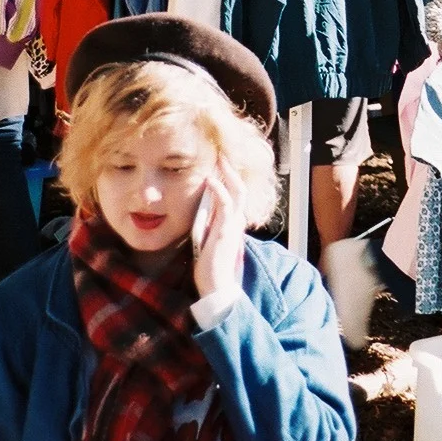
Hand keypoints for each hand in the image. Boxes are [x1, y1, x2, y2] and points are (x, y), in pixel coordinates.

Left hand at [192, 169, 245, 299]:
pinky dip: (220, 189)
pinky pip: (226, 204)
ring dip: (229, 173)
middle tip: (222, 154)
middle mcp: (237, 221)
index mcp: (234, 223)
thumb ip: (210, 226)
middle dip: (232, 169)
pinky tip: (210, 180)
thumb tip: (200, 213)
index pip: (236, 194)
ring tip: (220, 159)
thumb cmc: (210, 267)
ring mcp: (233, 224)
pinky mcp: (225, 230)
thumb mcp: (210, 240)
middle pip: (241, 187)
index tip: (220, 164)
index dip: (230, 178)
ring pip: (238, 191)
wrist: (217, 286)